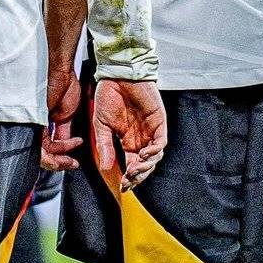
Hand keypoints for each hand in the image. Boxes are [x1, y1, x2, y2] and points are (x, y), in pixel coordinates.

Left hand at [41, 62, 83, 171]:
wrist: (60, 70)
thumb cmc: (62, 85)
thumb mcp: (65, 115)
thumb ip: (63, 134)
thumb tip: (64, 148)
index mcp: (39, 124)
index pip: (44, 149)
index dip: (57, 158)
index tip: (71, 161)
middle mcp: (32, 125)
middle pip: (40, 155)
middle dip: (57, 163)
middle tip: (70, 164)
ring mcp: (30, 125)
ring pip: (39, 154)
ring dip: (57, 161)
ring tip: (70, 160)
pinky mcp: (32, 123)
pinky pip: (40, 146)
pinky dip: (58, 150)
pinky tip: (73, 144)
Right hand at [92, 77, 166, 193]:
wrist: (118, 76)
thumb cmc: (109, 96)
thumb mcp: (101, 125)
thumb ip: (104, 145)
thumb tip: (105, 166)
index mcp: (127, 140)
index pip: (131, 165)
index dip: (129, 177)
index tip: (123, 186)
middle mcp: (141, 138)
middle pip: (145, 164)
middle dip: (138, 176)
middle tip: (130, 180)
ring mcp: (151, 131)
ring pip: (155, 156)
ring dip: (146, 166)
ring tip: (136, 168)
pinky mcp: (159, 122)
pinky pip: (161, 141)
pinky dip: (154, 150)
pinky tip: (144, 154)